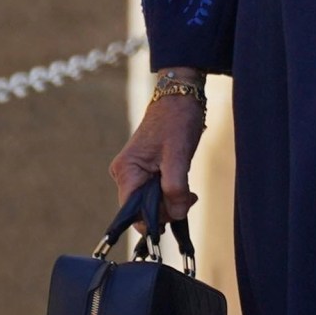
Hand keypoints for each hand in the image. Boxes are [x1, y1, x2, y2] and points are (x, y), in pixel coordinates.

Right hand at [109, 92, 203, 228]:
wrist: (181, 97)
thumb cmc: (177, 121)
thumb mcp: (178, 155)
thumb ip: (175, 188)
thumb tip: (175, 215)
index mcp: (126, 171)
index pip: (131, 212)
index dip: (154, 217)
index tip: (176, 210)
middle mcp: (125, 174)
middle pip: (142, 210)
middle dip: (167, 208)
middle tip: (189, 196)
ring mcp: (135, 173)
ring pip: (151, 202)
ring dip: (172, 201)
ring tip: (190, 192)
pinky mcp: (146, 171)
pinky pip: (156, 192)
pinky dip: (171, 193)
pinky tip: (185, 188)